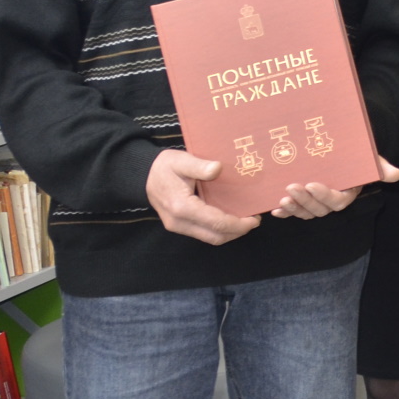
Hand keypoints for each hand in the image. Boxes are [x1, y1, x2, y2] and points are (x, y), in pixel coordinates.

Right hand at [146, 149, 261, 245]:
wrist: (143, 175)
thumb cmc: (164, 166)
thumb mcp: (181, 160)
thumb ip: (199, 165)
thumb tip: (218, 168)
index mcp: (182, 207)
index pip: (216, 223)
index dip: (238, 224)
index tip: (254, 219)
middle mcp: (179, 222)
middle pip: (215, 236)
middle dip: (237, 232)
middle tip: (254, 220)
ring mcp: (178, 226)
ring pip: (210, 238)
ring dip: (230, 232)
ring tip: (245, 220)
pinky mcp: (179, 226)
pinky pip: (203, 233)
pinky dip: (219, 229)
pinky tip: (230, 218)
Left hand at [272, 156, 398, 219]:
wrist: (343, 153)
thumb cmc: (355, 156)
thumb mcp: (369, 159)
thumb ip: (380, 167)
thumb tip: (396, 174)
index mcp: (347, 193)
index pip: (337, 200)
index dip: (324, 195)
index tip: (312, 184)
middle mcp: (331, 202)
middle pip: (319, 209)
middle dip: (305, 201)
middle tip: (291, 188)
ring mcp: (316, 203)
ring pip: (306, 212)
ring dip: (294, 208)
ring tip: (282, 200)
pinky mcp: (303, 201)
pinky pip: (295, 211)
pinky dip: (285, 212)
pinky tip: (275, 210)